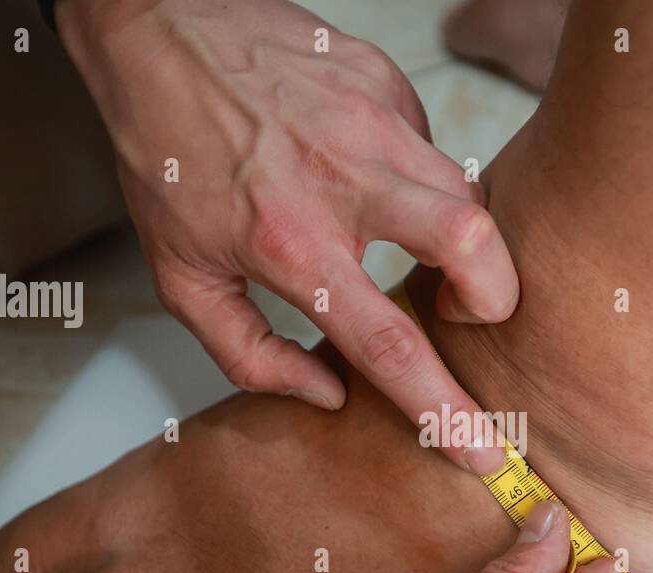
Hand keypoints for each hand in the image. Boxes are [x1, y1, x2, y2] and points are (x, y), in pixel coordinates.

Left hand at [56, 0, 516, 471]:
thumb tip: (326, 395)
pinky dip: (422, 183)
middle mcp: (345, 180)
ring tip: (414, 246)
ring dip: (465, 243)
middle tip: (465, 313)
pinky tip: (372, 178)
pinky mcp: (387, 83)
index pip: (390, 344)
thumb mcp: (180, 277)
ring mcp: (375, 123)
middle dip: (496, 298)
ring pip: (471, 196)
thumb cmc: (165, 155)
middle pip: (471, 246)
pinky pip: (436, 150)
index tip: (485, 450)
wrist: (156, 26)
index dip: (445, 407)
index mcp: (291, 245)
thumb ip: (249, 354)